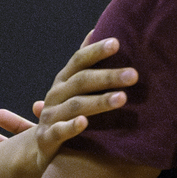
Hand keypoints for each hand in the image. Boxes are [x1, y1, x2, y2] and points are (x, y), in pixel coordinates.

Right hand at [0, 36, 138, 154]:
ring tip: (122, 99)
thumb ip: (84, 63)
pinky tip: (85, 122)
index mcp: (64, 81)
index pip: (79, 60)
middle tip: (134, 75)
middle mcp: (55, 95)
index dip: (96, 51)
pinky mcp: (46, 138)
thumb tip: (95, 30)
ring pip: (75, 105)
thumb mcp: (74, 88)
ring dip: (99, 102)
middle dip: (107, 77)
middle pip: (81, 81)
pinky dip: (71, 126)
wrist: (42, 147)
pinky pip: (59, 131)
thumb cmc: (67, 112)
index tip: (117, 43)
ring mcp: (50, 116)